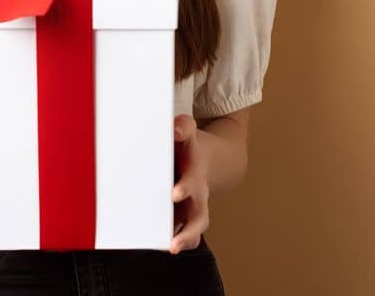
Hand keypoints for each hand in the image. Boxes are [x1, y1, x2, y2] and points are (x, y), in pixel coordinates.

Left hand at [170, 113, 210, 253]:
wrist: (210, 160)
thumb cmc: (188, 148)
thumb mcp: (187, 133)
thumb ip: (182, 128)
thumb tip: (176, 130)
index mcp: (195, 167)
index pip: (193, 174)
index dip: (186, 182)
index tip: (176, 192)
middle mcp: (198, 190)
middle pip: (199, 207)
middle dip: (188, 213)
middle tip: (173, 208)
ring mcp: (195, 206)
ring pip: (197, 224)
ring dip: (187, 235)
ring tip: (173, 246)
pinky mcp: (187, 217)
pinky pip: (189, 233)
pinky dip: (181, 241)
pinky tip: (165, 246)